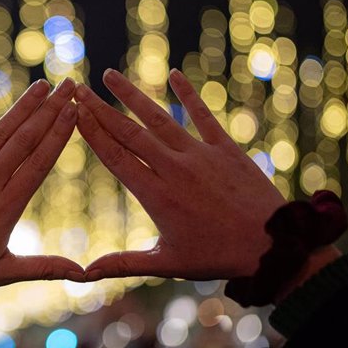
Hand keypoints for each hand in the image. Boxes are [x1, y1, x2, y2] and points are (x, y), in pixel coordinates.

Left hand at [0, 78, 84, 294]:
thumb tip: (83, 274)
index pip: (40, 162)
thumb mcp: (3, 272)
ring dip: (22, 107)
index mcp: (7, 207)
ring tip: (42, 85)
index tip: (74, 110)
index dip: (59, 133)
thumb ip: (45, 267)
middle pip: (25, 140)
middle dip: (50, 110)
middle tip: (68, 86)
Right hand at [76, 69, 286, 281]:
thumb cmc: (217, 257)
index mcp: (157, 196)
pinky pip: (203, 115)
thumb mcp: (167, 264)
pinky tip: (174, 73)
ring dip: (133, 96)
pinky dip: (189, 94)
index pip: (116, 157)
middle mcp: (174, 169)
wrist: (273, 246)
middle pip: (130, 133)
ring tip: (110, 75)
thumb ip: (123, 264)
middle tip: (79, 89)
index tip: (74, 114)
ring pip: (159, 119)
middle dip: (101, 109)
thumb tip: (84, 273)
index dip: (92, 133)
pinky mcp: (225, 148)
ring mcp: (200, 155)